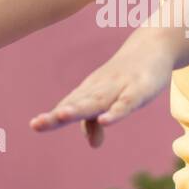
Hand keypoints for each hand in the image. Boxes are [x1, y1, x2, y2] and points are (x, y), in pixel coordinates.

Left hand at [30, 39, 174, 147]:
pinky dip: (116, 112)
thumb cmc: (128, 76)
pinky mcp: (140, 88)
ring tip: (61, 116)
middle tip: (37, 124)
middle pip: (77, 104)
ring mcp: (120, 87)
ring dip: (79, 109)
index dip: (52, 117)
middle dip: (57, 115)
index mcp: (91, 92)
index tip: (35, 125)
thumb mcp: (111, 101)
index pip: (69, 106)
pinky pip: (127, 102)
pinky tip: (105, 121)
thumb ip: (99, 122)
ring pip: (98, 101)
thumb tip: (92, 144)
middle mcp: (101, 89)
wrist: (154, 44)